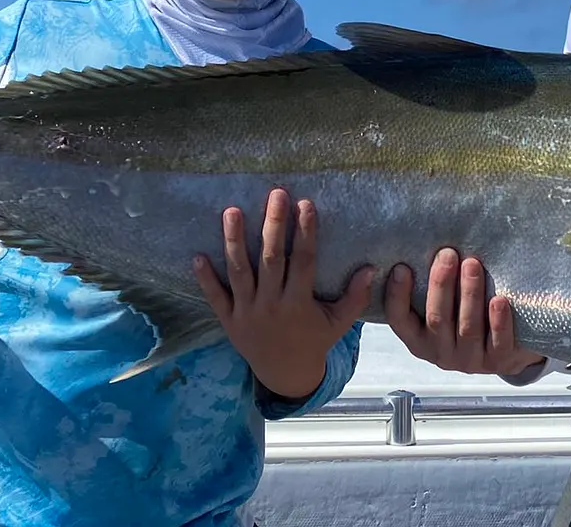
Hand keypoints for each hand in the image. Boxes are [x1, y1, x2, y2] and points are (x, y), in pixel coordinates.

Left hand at [194, 188, 373, 400]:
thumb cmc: (314, 341)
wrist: (285, 376)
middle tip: (275, 194)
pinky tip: (198, 255)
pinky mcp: (229, 321)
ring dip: (234, 241)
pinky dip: (205, 278)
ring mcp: (247, 313)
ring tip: (231, 211)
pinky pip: (215, 297)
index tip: (306, 204)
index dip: (306, 232)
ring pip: (239, 272)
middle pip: (271, 260)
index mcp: (299, 304)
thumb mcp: (338, 323)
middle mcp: (271, 306)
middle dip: (273, 226)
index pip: (303, 262)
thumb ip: (355, 297)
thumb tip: (372, 268)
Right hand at [385, 248, 545, 378]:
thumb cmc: (468, 312)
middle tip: (448, 254)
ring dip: (469, 294)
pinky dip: (498, 322)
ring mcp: (470, 360)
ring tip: (472, 264)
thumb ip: (433, 286)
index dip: (397, 295)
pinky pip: (498, 343)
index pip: (400, 320)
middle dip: (441, 284)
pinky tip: (499, 300)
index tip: (402, 267)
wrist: (509, 346)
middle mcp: (441, 353)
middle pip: (437, 319)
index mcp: (419, 339)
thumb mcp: (445, 304)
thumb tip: (425, 244)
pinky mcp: (499, 362)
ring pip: (468, 328)